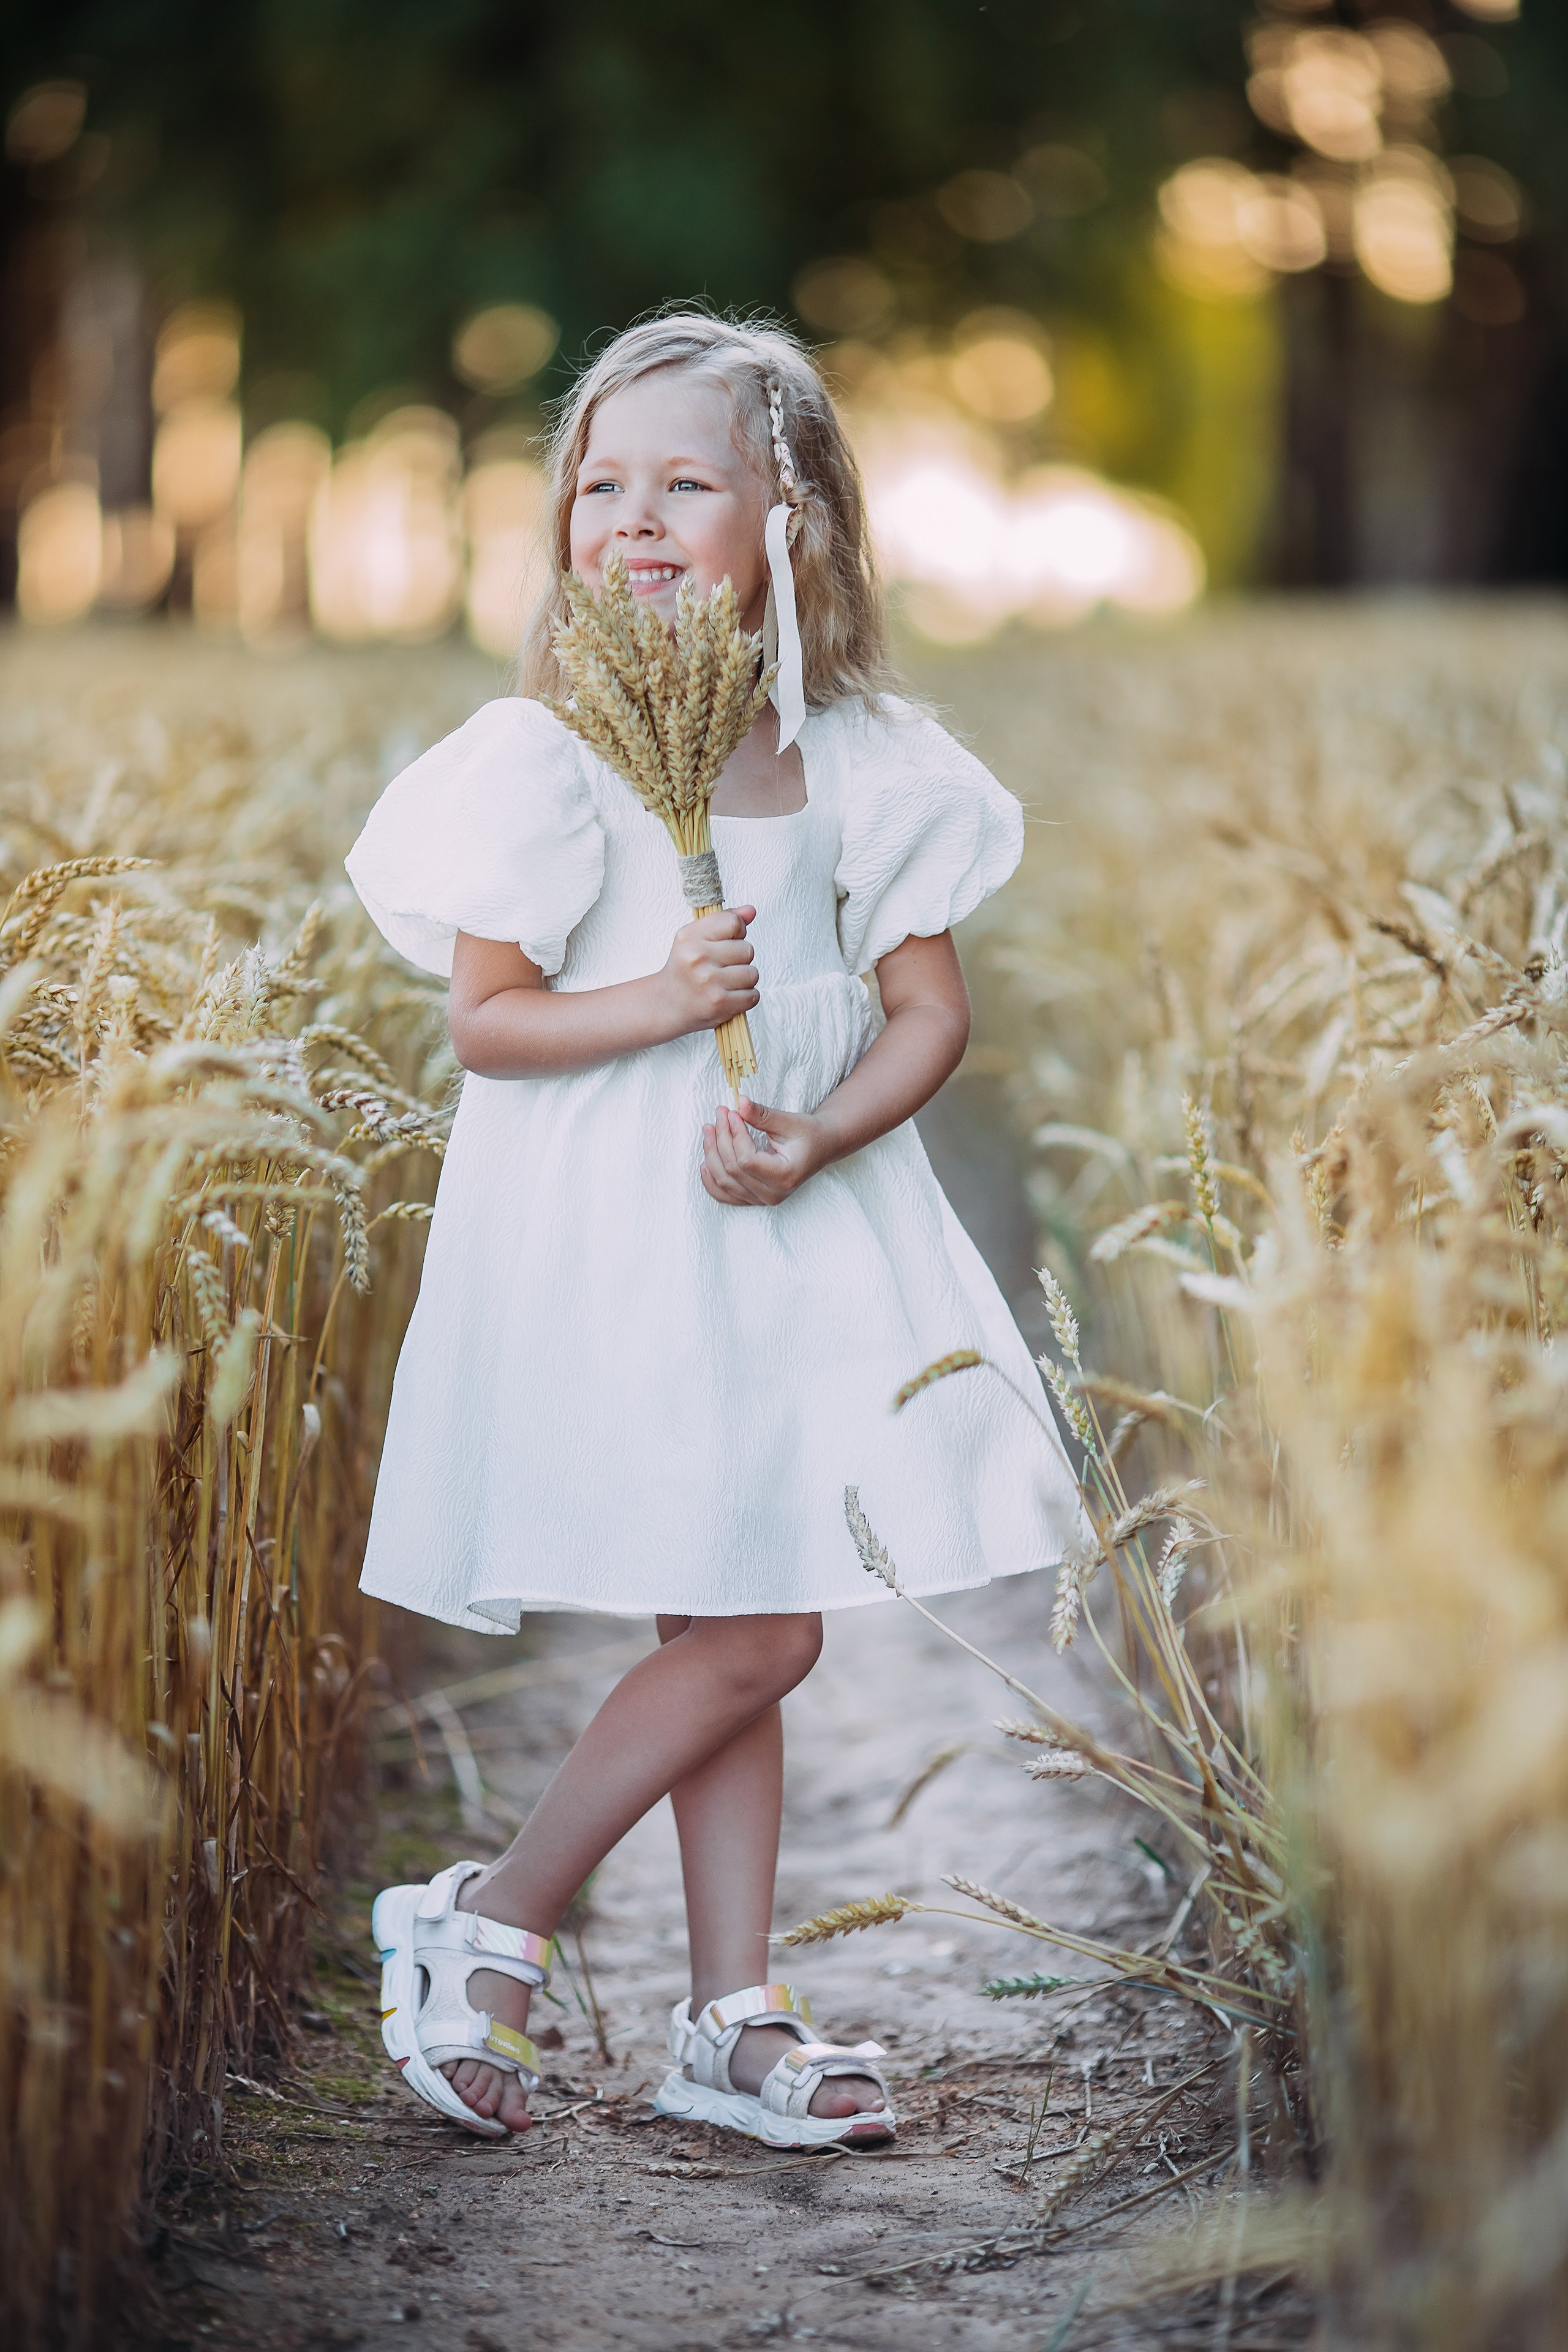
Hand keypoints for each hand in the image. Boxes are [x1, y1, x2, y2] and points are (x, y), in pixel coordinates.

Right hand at [659, 907, 758, 1038]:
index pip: (733, 923)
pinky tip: (728, 996)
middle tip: (721, 966)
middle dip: (740, 959)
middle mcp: (697, 958)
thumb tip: (750, 911)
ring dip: (744, 980)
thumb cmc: (686, 968)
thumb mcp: (696, 938)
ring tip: (725, 982)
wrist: (669, 1003)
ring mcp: (708, 982)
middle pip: (747, 949)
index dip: (737, 932)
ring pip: (752, 974)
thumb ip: (725, 920)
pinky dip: (745, 997)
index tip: (726, 941)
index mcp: (690, 937)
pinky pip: (753, 995)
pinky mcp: (719, 1003)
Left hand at [700, 1098, 828, 1207]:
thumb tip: (740, 1102)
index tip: (732, 1112)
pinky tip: (704, 1164)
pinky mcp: (754, 1200)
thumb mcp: (790, 1121)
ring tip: (708, 1130)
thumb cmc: (809, 1135)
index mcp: (785, 1177)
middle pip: (732, 1170)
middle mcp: (773, 1195)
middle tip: (719, 1114)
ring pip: (724, 1182)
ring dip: (711, 1155)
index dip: (734, 1135)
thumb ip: (763, 1114)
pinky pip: (725, 1196)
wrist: (821, 1148)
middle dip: (720, 1139)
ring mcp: (762, 1201)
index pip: (746, 1160)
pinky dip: (711, 1181)